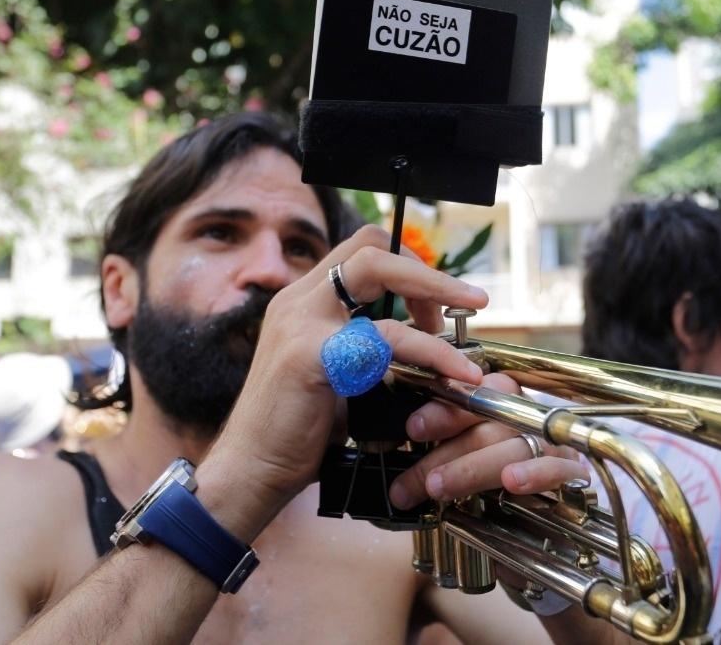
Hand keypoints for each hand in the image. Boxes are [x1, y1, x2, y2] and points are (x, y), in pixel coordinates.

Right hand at [203, 225, 487, 536]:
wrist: (250, 473)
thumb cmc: (296, 433)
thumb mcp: (337, 377)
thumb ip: (370, 352)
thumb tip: (426, 346)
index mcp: (303, 301)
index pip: (362, 249)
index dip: (409, 265)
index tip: (437, 306)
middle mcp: (298, 300)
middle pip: (372, 248)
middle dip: (429, 270)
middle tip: (470, 301)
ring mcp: (300, 322)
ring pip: (379, 274)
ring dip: (436, 294)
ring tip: (470, 327)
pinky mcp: (308, 354)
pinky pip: (384, 338)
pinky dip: (429, 352)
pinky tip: (454, 375)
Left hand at [387, 372, 589, 508]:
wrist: (538, 537)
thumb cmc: (489, 494)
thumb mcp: (457, 467)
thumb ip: (435, 457)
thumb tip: (391, 463)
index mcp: (497, 401)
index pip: (471, 392)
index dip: (442, 408)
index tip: (412, 429)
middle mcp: (524, 415)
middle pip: (485, 421)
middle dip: (443, 452)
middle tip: (409, 484)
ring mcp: (550, 441)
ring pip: (510, 444)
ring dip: (472, 467)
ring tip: (439, 489)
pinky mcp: (571, 471)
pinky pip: (555, 466)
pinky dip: (533, 472)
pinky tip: (512, 482)